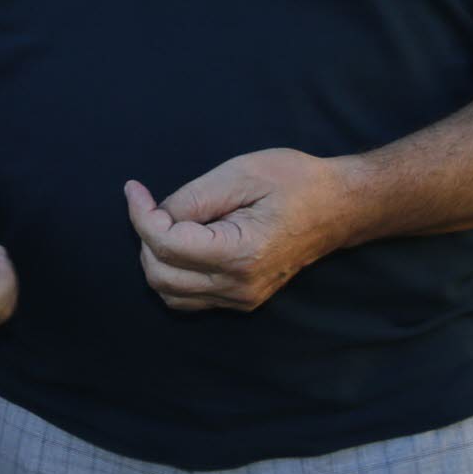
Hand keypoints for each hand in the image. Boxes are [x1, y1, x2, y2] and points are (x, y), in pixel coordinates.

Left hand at [125, 149, 358, 312]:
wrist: (339, 206)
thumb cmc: (295, 181)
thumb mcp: (240, 174)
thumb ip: (193, 198)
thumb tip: (156, 213)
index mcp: (242, 254)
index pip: (166, 246)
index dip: (140, 215)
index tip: (134, 188)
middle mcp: (240, 286)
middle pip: (160, 275)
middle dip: (145, 236)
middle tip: (150, 202)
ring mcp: (243, 298)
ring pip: (169, 293)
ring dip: (155, 257)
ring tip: (165, 221)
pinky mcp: (243, 299)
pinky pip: (188, 297)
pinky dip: (172, 272)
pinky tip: (181, 240)